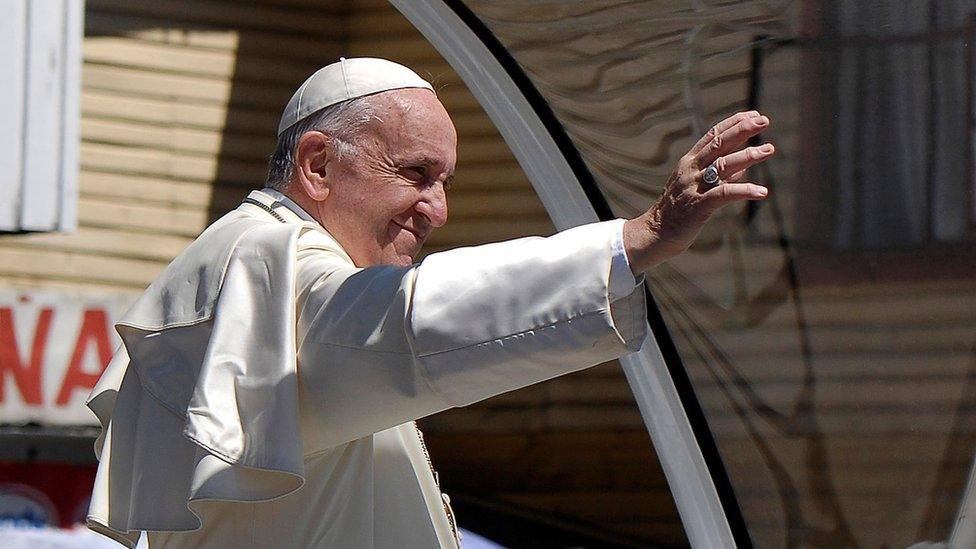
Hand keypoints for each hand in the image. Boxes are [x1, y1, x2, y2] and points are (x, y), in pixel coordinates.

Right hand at [623, 110, 774, 273]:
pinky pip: (725, 194)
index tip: (754, 115)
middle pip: (719, 144)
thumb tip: (743, 168)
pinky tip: (762, 191)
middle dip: (742, 130)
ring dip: (748, 156)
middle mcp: (691, 170)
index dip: (734, 123)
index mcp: (689, 163)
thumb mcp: (695, 187)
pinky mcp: (699, 205)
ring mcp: (694, 187)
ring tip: (769, 149)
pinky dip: (745, 191)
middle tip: (764, 121)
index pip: (712, 136)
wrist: (654, 234)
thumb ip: (719, 176)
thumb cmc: (676, 212)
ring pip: (723, 165)